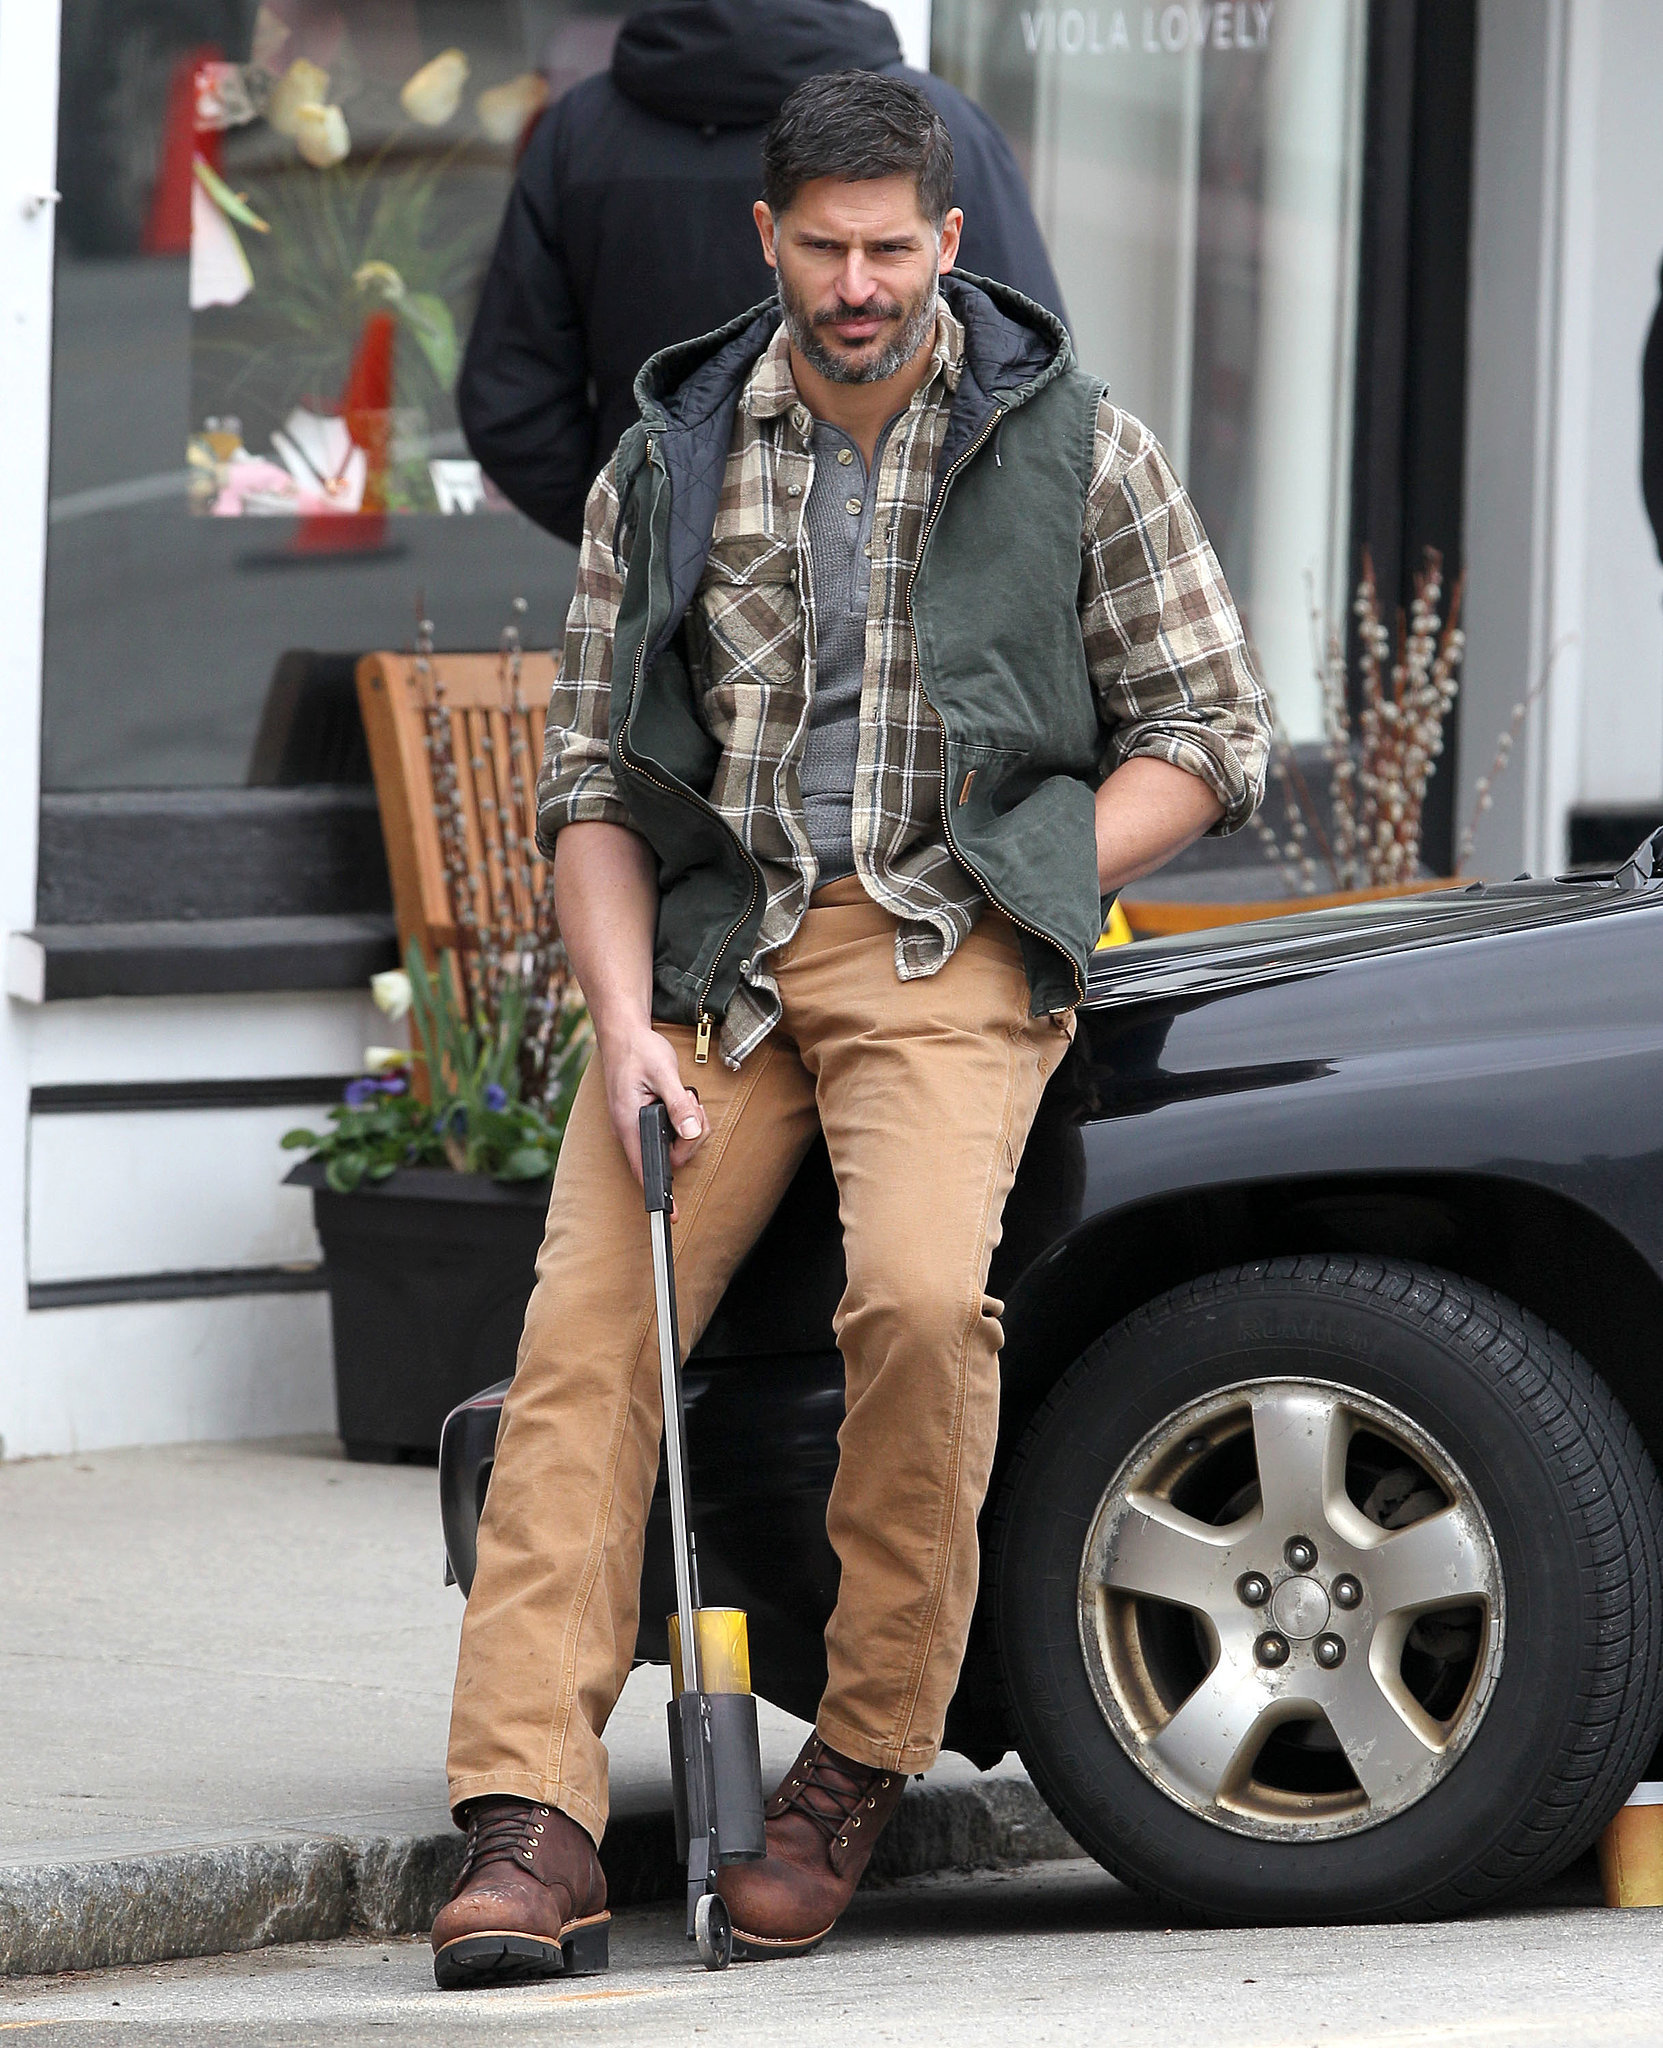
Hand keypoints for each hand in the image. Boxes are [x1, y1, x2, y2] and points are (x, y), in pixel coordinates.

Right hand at [599, 1020, 709, 1196]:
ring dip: (689, 1124)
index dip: (659, 1193)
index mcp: (629, 1123)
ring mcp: (638, 1125)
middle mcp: (631, 1129)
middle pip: (670, 1156)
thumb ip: (678, 1104)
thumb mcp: (663, 1073)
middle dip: (690, 1138)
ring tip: (686, 1097)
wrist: (624, 1033)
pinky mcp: (646, 1118)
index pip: (644, 1168)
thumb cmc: (638, 1050)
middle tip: (692, 1108)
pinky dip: (684, 1118)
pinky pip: (671, 1131)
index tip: (672, 1214)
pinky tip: (682, 1099)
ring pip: (674, 1143)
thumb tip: (691, 1131)